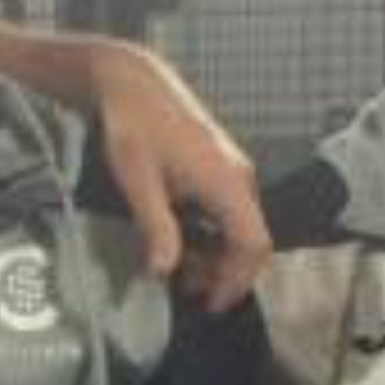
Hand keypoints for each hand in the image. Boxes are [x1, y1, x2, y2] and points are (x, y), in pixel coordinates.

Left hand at [92, 44, 268, 311]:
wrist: (131, 82)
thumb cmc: (134, 124)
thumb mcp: (138, 181)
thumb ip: (156, 228)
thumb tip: (163, 272)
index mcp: (228, 182)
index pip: (253, 245)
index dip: (236, 280)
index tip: (210, 303)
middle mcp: (239, 177)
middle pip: (251, 242)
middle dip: (225, 274)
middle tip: (190, 294)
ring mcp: (233, 172)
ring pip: (240, 229)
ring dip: (216, 256)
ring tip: (180, 272)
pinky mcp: (220, 169)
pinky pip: (228, 213)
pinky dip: (211, 236)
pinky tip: (181, 242)